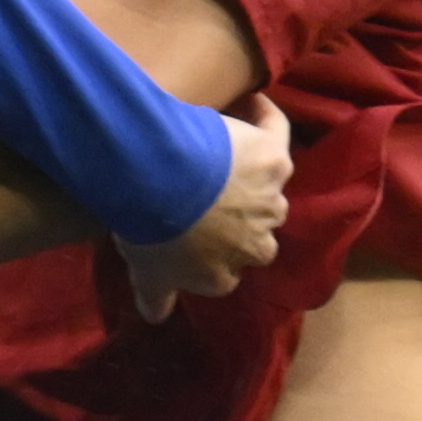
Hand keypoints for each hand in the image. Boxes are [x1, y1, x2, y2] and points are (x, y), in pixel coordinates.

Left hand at [121, 102, 290, 320]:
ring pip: (270, 189)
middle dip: (242, 218)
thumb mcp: (147, 274)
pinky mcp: (274, 159)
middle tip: (213, 194)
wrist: (160, 182)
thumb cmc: (150, 230)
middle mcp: (257, 244)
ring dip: (252, 175)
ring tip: (225, 154)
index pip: (228, 269)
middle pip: (259, 233)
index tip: (195, 230)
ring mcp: (269, 200)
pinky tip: (251, 103)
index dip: (214, 249)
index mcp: (224, 276)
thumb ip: (156, 297)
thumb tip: (156, 317)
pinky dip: (264, 118)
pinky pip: (274, 132)